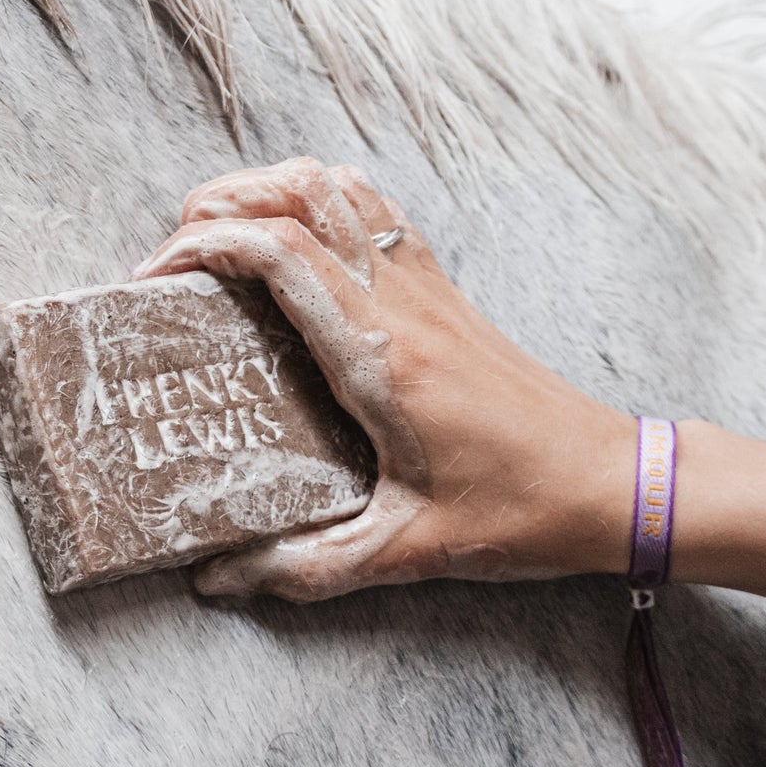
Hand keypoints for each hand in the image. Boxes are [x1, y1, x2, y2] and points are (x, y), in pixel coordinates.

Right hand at [132, 158, 637, 601]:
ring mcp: (429, 286)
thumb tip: (219, 581)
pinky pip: (378, 211)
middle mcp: (403, 300)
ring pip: (340, 185)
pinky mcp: (447, 293)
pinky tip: (298, 242)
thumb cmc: (519, 513)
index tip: (151, 280)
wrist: (614, 484)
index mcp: (381, 352)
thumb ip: (306, 568)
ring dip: (270, 189)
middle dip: (218, 204)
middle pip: (298, 193)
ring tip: (221, 233)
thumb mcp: (405, 552)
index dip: (200, 246)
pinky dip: (324, 201)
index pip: (277, 250)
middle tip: (171, 254)